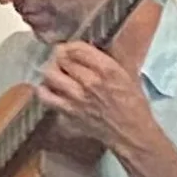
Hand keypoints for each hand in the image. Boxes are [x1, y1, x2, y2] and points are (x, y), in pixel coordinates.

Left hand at [35, 40, 155, 153]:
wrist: (131, 132)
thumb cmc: (132, 102)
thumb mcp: (127, 73)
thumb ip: (108, 57)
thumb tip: (89, 44)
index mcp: (107, 70)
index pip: (77, 49)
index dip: (70, 46)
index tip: (69, 48)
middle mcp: (89, 82)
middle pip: (61, 60)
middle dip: (60, 57)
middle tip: (62, 60)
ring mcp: (76, 98)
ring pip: (50, 75)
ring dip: (51, 71)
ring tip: (56, 72)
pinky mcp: (67, 113)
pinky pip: (45, 97)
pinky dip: (43, 90)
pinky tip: (49, 88)